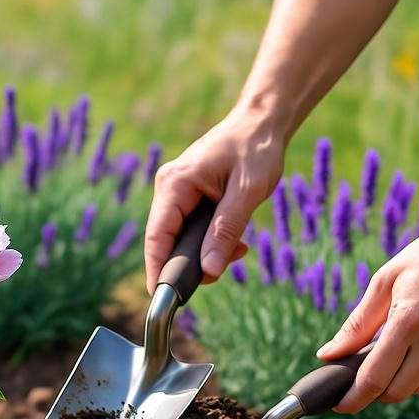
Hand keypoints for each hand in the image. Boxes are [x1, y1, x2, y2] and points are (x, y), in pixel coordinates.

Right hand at [144, 107, 286, 293]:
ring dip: (205, 251)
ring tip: (236, 250)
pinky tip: (233, 241)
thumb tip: (210, 270)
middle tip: (220, 272)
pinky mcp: (187, 196)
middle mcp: (168, 188)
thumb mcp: (247, 192)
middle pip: (166, 240)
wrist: (262, 122)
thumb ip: (226, 231)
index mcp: (175, 183)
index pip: (157, 235)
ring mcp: (176, 192)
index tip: (161, 296)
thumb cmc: (256, 149)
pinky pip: (191, 228)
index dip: (157, 268)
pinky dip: (210, 240)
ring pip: (180, 237)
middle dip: (191, 261)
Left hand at [317, 189, 418, 412]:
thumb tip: (328, 354)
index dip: (353, 398)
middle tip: (361, 380)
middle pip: (398, 392)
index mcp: (409, 321)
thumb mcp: (386, 279)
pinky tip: (416, 353)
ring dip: (400, 383)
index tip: (340, 404)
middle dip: (374, 394)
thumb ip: (357, 323)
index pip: (375, 379)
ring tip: (390, 358)